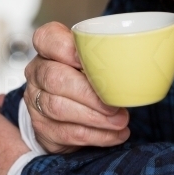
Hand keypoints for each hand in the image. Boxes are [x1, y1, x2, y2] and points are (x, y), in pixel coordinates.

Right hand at [24, 21, 129, 153]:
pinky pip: (67, 133)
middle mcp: (38, 73)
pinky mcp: (43, 128)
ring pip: (59, 108)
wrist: (69, 116)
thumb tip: (137, 68)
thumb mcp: (94, 64)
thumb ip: (105, 60)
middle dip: (89, 94)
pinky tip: (115, 135)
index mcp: (48, 50)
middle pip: (55, 78)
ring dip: (94, 118)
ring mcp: (36, 101)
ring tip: (120, 122)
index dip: (65, 48)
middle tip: (115, 106)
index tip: (86, 59)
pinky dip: (96, 136)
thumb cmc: (87, 81)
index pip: (46, 39)